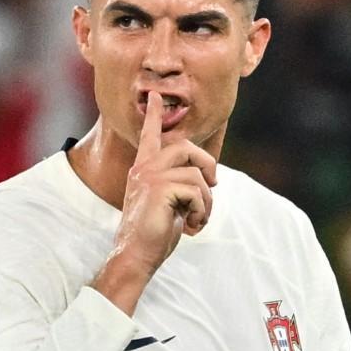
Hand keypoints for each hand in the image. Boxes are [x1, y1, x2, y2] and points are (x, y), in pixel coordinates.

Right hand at [111, 91, 216, 277]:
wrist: (137, 255)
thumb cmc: (155, 232)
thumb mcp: (169, 202)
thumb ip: (180, 184)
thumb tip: (208, 179)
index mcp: (144, 169)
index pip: (149, 135)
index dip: (153, 115)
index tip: (155, 96)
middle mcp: (144, 168)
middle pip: (186, 147)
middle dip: (208, 165)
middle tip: (213, 186)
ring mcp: (150, 177)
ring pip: (197, 175)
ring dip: (206, 201)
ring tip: (198, 218)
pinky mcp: (159, 189)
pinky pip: (197, 190)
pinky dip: (202, 210)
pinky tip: (192, 225)